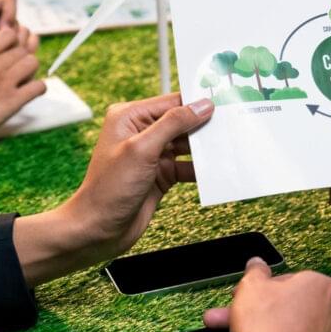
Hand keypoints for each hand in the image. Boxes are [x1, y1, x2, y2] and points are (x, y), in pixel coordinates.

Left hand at [0, 0, 31, 88]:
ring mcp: (8, 38)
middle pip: (20, 20)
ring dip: (20, 47)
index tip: (2, 28)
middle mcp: (0, 22)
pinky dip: (25, 56)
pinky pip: (30, 50)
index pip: (8, 1)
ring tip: (3, 59)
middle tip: (1, 49)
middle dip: (14, 35)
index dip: (9, 12)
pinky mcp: (14, 52)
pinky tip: (10, 65)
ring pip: (28, 36)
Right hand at [0, 26, 45, 139]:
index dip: (13, 42)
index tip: (10, 52)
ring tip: (23, 80)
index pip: (8, 34)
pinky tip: (30, 93)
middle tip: (17, 71)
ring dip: (31, 71)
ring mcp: (4, 82)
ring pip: (32, 62)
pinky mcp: (13, 100)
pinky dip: (38, 89)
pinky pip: (39, 86)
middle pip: (23, 49)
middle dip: (22, 59)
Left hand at [12, 94, 213, 287]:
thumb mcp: (142, 149)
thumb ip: (173, 124)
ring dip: (204, 148)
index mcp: (129, 117)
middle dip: (204, 125)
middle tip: (232, 124)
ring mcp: (152, 155)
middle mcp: (141, 133)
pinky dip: (200, 168)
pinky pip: (187, 166)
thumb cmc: (108, 189)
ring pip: (187, 144)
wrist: (98, 230)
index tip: (224, 101)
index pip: (171, 102)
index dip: (196, 102)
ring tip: (227, 146)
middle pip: (182, 122)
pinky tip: (214, 169)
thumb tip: (201, 106)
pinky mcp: (161, 174)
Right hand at [203, 258, 330, 331]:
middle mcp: (329, 310)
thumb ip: (255, 271)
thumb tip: (256, 264)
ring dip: (259, 330)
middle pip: (284, 306)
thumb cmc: (269, 328)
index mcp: (318, 285)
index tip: (247, 294)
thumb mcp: (252, 286)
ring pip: (286, 328)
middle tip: (236, 315)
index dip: (261, 287)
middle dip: (255, 311)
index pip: (287, 279)